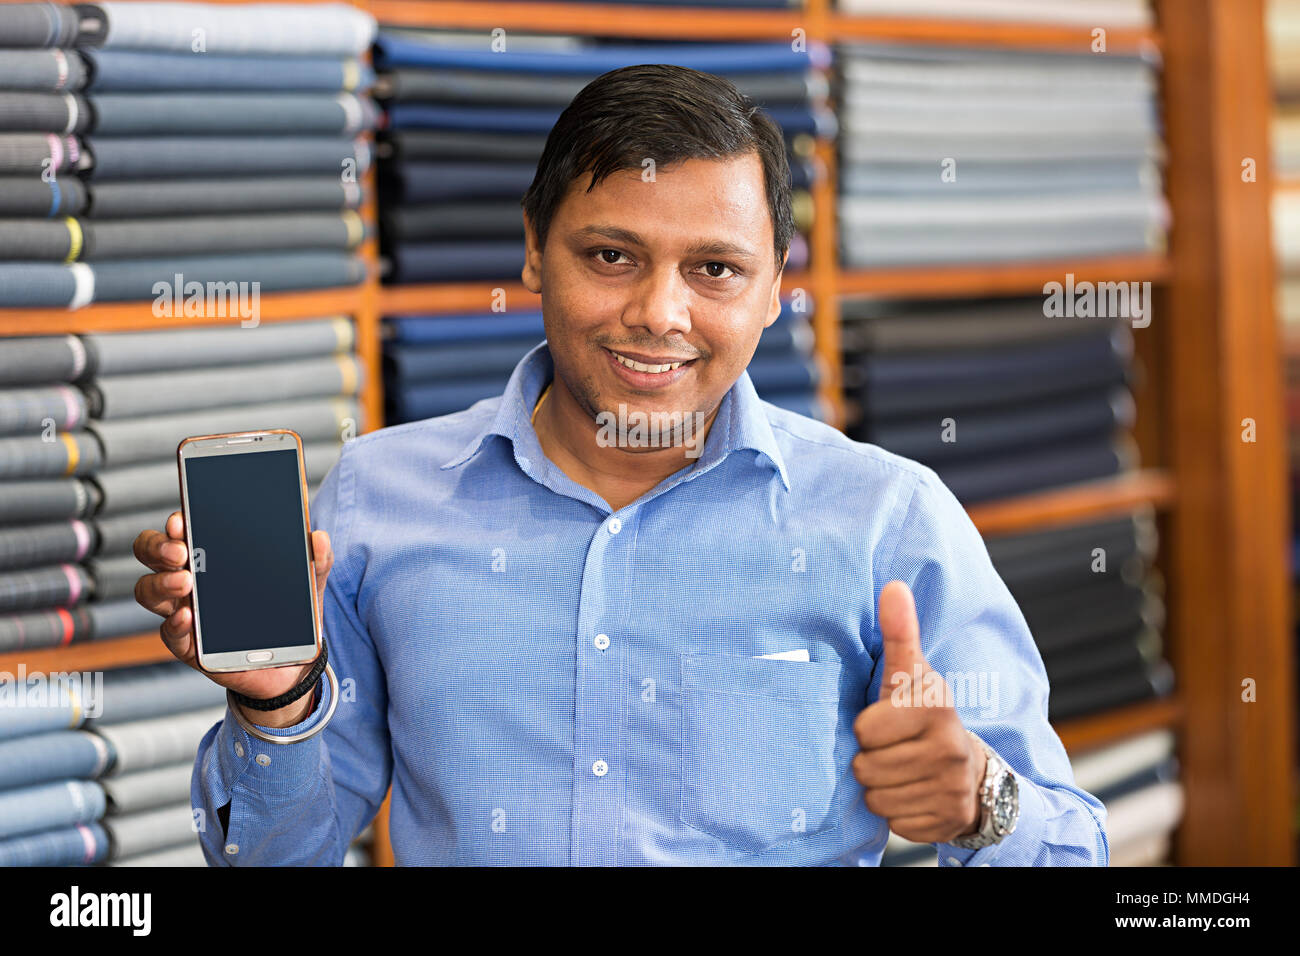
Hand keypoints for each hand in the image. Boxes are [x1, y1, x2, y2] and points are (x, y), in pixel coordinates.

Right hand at [132, 511, 333, 719]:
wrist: (291, 664)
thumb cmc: (290, 614)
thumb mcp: (308, 585)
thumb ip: (316, 561)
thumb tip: (319, 537)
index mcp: (213, 556)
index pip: (181, 530)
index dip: (176, 522)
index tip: (181, 519)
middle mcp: (190, 579)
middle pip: (152, 554)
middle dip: (158, 547)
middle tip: (181, 550)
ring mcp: (185, 611)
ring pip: (149, 591)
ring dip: (162, 583)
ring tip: (185, 580)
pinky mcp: (189, 645)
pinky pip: (169, 633)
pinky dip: (175, 624)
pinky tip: (187, 616)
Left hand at [851, 580, 986, 843]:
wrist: (972, 772)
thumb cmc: (926, 717)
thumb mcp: (914, 675)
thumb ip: (900, 634)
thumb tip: (892, 586)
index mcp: (935, 708)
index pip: (864, 730)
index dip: (868, 728)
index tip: (888, 723)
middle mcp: (948, 749)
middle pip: (866, 767)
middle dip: (872, 760)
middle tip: (894, 750)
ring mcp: (950, 789)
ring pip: (876, 797)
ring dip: (881, 787)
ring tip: (902, 771)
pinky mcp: (946, 822)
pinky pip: (893, 823)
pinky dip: (897, 812)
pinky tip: (913, 794)